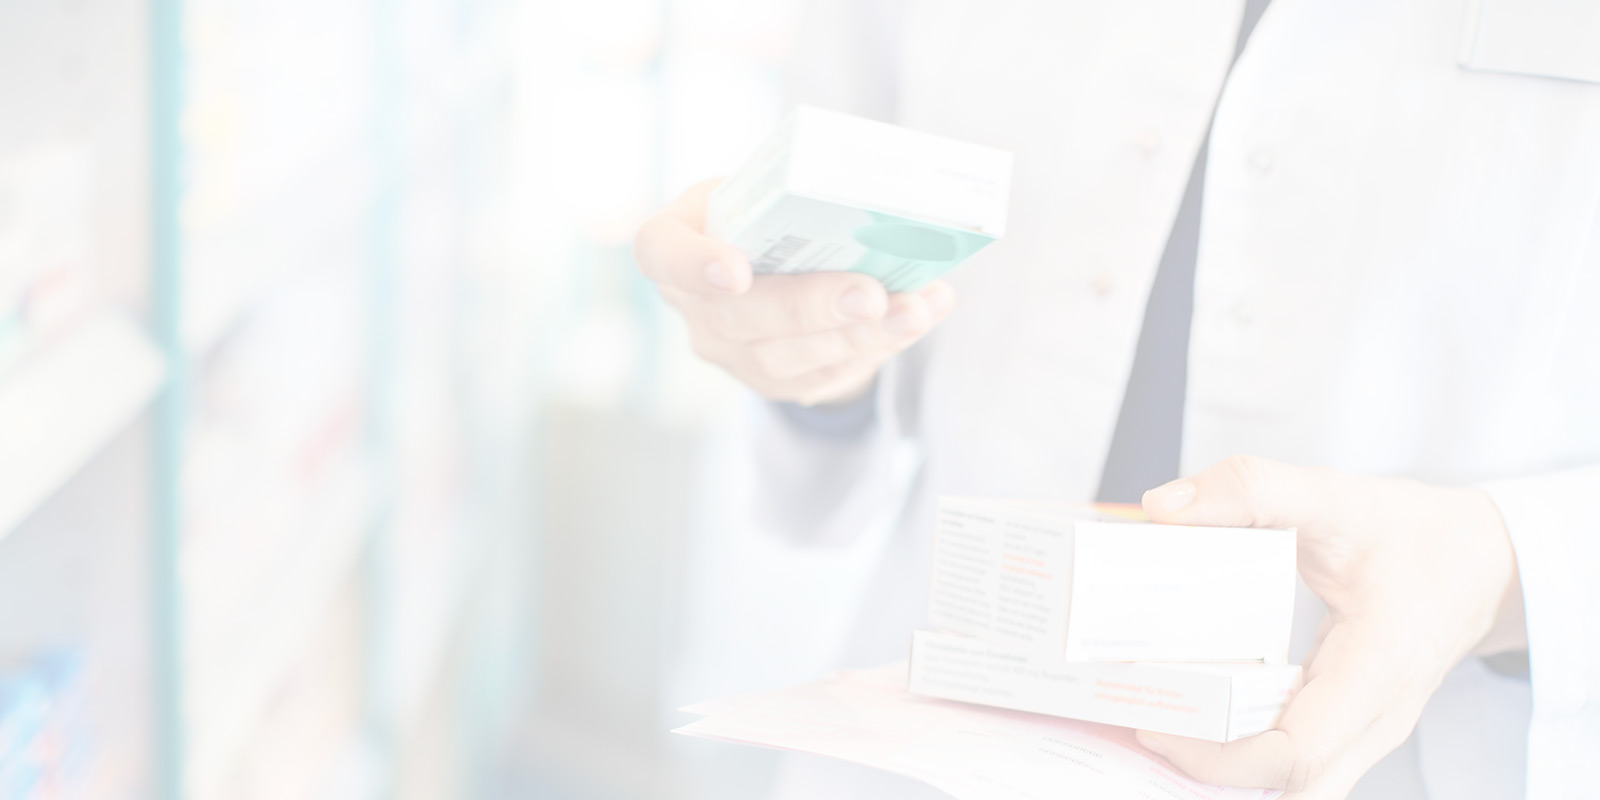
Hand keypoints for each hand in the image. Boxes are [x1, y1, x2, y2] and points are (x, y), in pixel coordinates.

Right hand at [633, 179, 954, 405]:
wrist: (774, 265)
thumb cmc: (768, 211)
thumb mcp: (763, 185)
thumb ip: (798, 190)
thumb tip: (883, 195)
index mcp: (675, 240)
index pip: (660, 252)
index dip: (692, 265)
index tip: (735, 271)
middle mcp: (693, 306)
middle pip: (738, 317)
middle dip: (810, 308)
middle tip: (869, 295)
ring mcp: (730, 353)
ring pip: (787, 358)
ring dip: (859, 335)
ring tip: (913, 310)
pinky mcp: (775, 382)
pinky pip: (824, 375)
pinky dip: (880, 345)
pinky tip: (919, 317)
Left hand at [1135, 456, 1524, 798]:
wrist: (1485, 562)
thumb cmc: (1419, 536)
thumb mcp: (1336, 496)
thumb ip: (1253, 490)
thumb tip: (1164, 506)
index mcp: (1377, 671)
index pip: (1297, 755)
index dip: (1220, 757)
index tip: (1158, 726)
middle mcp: (1374, 720)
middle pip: (1289, 788)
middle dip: (1209, 774)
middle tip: (1142, 725)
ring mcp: (1363, 732)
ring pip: (1291, 785)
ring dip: (1222, 769)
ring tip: (1156, 722)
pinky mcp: (1346, 726)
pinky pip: (1291, 762)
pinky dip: (1239, 752)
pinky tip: (1192, 716)